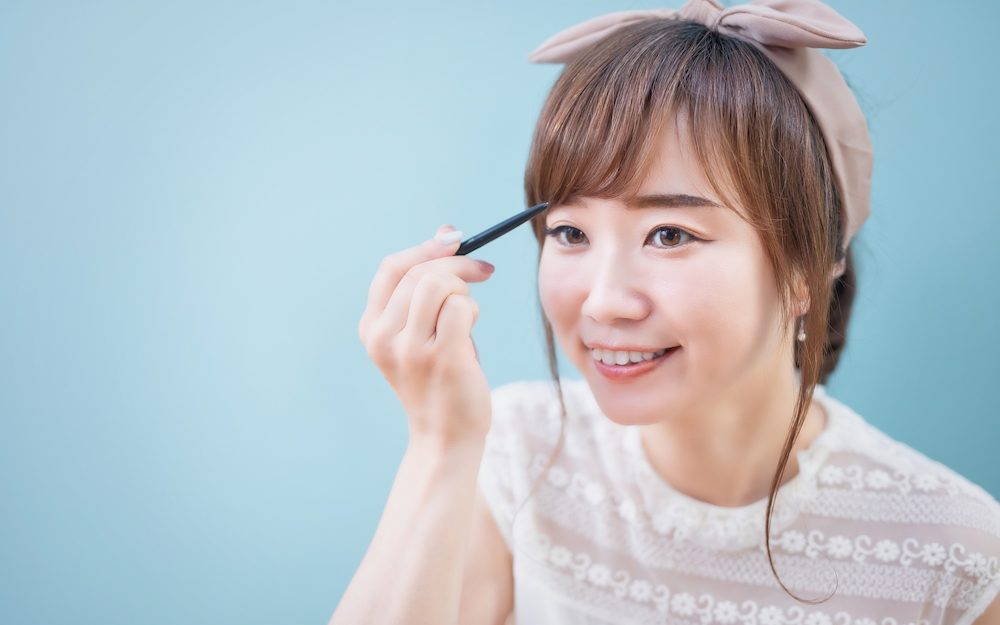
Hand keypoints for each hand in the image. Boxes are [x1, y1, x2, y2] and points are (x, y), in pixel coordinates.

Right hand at [358, 225, 495, 447]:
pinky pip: (462, 307)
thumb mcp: (421, 332)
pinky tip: (472, 333)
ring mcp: (411, 349)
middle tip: (483, 271)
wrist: (445, 438)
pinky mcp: (442, 358)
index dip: (425, 248)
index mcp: (371, 329)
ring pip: (440, 284)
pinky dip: (473, 311)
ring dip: (465, 292)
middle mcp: (383, 338)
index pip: (392, 268)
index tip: (454, 240)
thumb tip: (446, 232)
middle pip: (420, 272)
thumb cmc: (439, 381)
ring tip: (468, 318)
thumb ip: (426, 287)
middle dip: (458, 264)